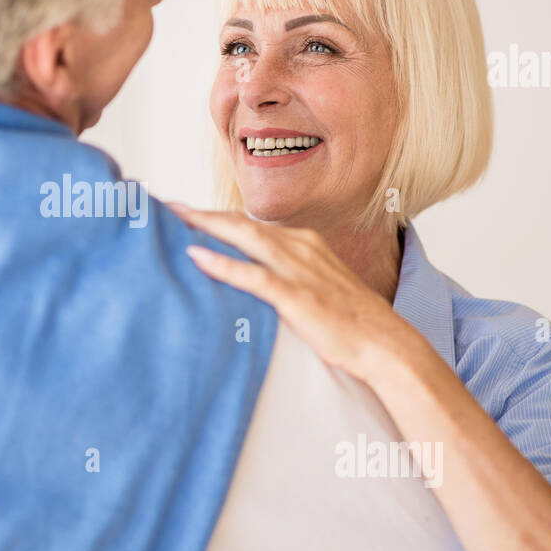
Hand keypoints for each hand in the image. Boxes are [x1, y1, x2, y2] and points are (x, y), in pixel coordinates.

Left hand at [171, 205, 413, 377]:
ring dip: (205, 226)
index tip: (182, 212)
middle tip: (163, 206)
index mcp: (303, 244)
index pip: (249, 225)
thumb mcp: (316, 289)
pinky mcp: (298, 296)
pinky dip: (223, 263)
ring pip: (244, 238)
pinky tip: (197, 256)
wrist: (388, 345)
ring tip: (172, 220)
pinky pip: (254, 275)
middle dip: (200, 213)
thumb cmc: (351, 323)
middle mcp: (299, 248)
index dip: (214, 217)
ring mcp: (299, 270)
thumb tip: (254, 281)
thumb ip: (286, 279)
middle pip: (240, 224)